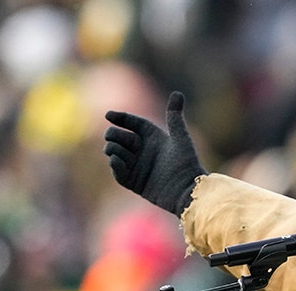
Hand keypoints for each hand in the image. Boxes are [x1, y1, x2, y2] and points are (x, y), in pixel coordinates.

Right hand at [103, 91, 205, 215]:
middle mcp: (144, 150)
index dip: (121, 118)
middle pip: (120, 137)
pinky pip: (118, 171)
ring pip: (116, 153)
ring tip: (116, 151)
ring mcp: (137, 166)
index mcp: (153, 137)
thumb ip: (174, 117)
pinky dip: (115, 165)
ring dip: (113, 149)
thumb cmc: (186, 164)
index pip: (133, 123)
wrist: (186, 192)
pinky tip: (116, 161)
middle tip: (110, 136)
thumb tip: (177, 93)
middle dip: (113, 135)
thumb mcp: (180, 138)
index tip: (108, 115)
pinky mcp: (134, 182)